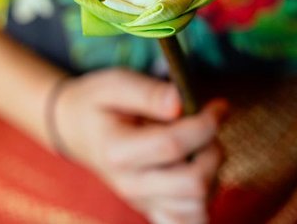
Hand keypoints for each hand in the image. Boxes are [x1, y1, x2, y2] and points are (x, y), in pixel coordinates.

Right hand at [54, 68, 227, 223]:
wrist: (78, 130)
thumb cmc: (99, 103)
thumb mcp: (115, 84)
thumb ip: (148, 92)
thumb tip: (179, 103)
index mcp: (117, 151)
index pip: (173, 145)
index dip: (205, 124)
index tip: (218, 106)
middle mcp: (130, 184)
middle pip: (193, 184)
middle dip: (213, 151)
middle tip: (210, 127)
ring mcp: (142, 203)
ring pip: (198, 208)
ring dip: (213, 175)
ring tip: (202, 147)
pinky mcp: (153, 211)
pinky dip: (204, 201)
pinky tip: (199, 171)